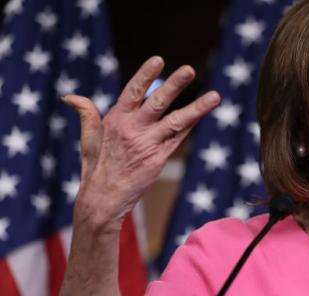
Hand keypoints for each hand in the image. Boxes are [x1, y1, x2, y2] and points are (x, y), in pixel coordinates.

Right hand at [64, 56, 220, 232]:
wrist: (103, 200)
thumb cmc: (96, 168)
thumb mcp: (89, 138)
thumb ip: (86, 114)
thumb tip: (71, 96)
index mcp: (116, 120)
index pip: (133, 91)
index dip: (146, 75)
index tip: (159, 60)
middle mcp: (133, 129)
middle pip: (158, 102)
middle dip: (174, 85)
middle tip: (190, 70)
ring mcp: (148, 144)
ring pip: (177, 121)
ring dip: (197, 108)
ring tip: (215, 96)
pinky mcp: (159, 158)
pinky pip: (179, 138)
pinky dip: (192, 125)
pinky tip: (205, 115)